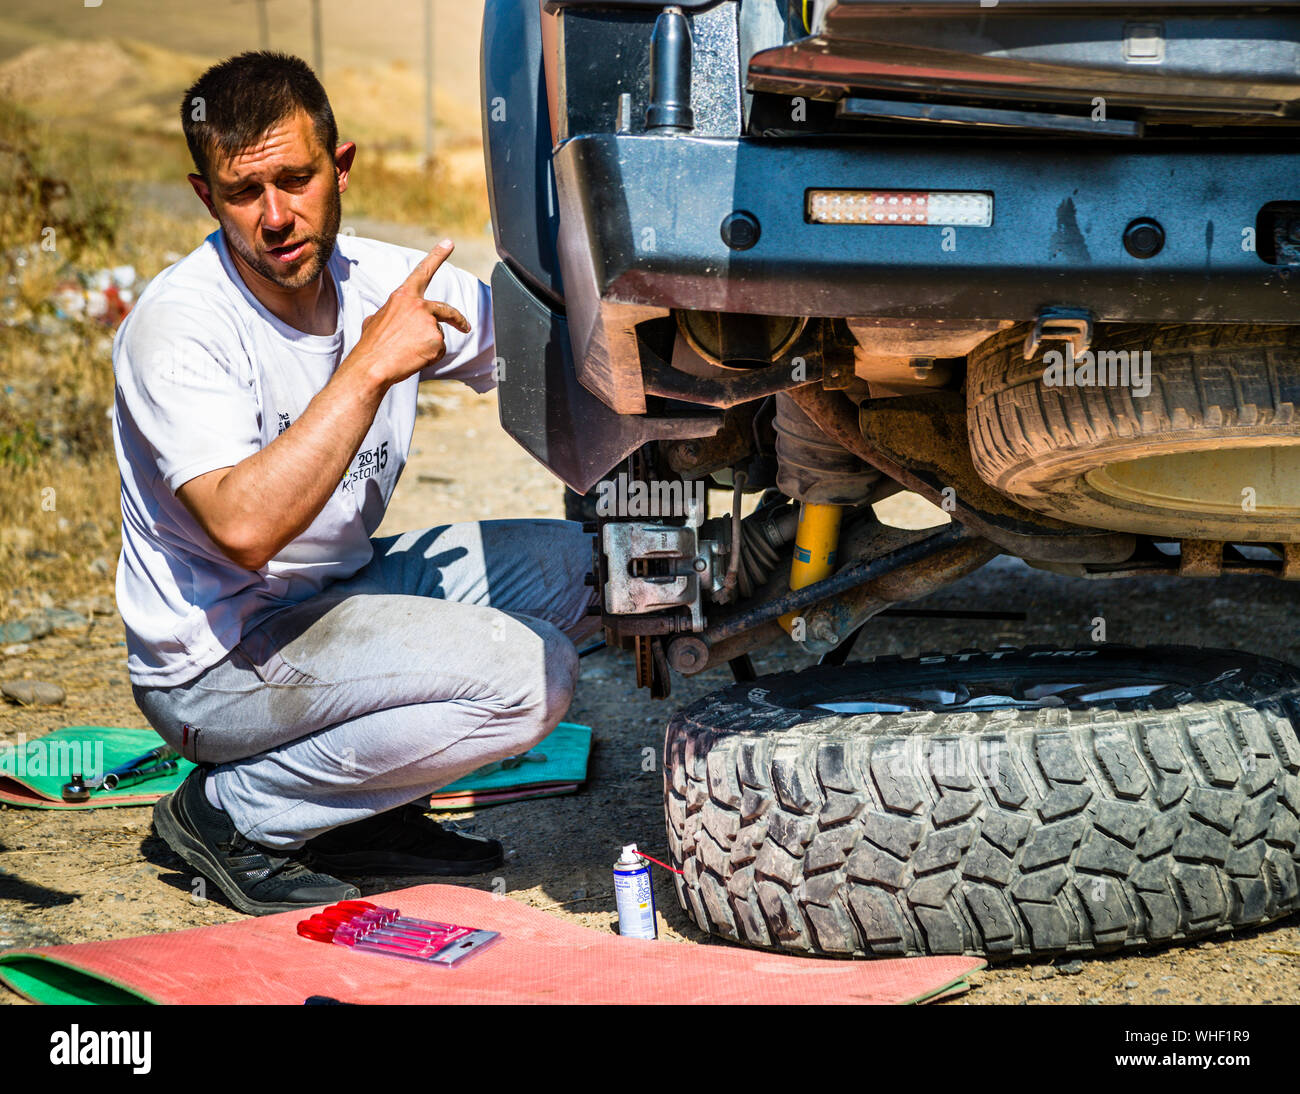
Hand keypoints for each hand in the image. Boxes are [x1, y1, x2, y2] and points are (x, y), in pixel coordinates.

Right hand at [348, 239, 471, 389]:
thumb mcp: (375, 321)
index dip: (437, 255)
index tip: (450, 242)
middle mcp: (419, 305)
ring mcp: (430, 322)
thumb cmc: (371, 346)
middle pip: (446, 311)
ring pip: (438, 335)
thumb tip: (392, 319)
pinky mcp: (437, 340)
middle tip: (465, 327)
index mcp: (403, 296)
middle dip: (458, 320)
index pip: (423, 271)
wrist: (372, 366)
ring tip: (406, 351)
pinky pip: (439, 350)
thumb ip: (391, 314)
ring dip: (427, 345)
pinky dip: (429, 357)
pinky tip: (413, 358)